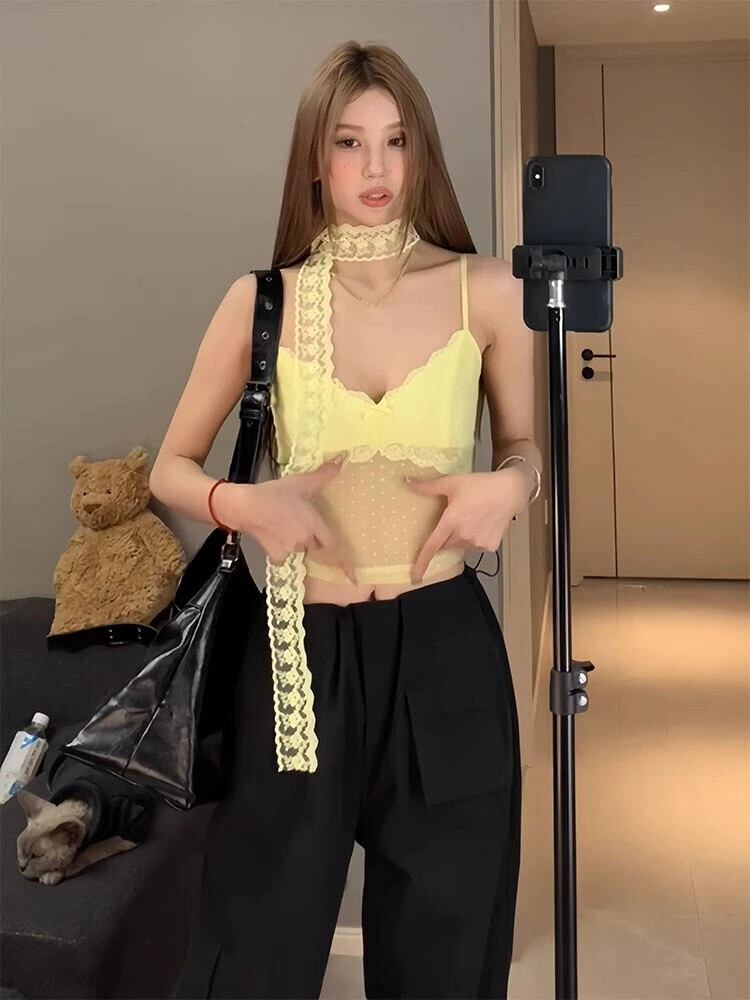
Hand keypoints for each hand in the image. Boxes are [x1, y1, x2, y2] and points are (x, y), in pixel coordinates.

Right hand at [218, 457, 356, 583]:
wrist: (244, 506)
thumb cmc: (273, 493)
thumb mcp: (300, 482)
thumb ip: (324, 474)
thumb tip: (343, 459)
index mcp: (314, 525)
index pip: (334, 547)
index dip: (345, 563)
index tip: (353, 576)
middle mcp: (305, 541)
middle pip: (316, 545)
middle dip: (313, 537)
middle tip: (299, 522)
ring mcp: (290, 550)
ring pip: (301, 549)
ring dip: (297, 540)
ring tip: (284, 523)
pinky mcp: (276, 556)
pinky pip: (286, 556)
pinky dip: (283, 547)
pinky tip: (274, 533)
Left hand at [404, 467, 528, 583]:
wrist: (510, 491)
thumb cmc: (480, 485)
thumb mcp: (452, 482)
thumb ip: (428, 486)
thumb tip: (407, 481)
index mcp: (451, 521)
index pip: (432, 547)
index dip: (422, 563)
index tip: (415, 577)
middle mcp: (464, 535)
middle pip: (446, 544)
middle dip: (446, 535)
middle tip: (456, 517)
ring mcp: (478, 543)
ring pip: (461, 546)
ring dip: (461, 537)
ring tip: (472, 518)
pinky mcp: (489, 546)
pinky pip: (475, 547)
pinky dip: (474, 539)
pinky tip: (482, 524)